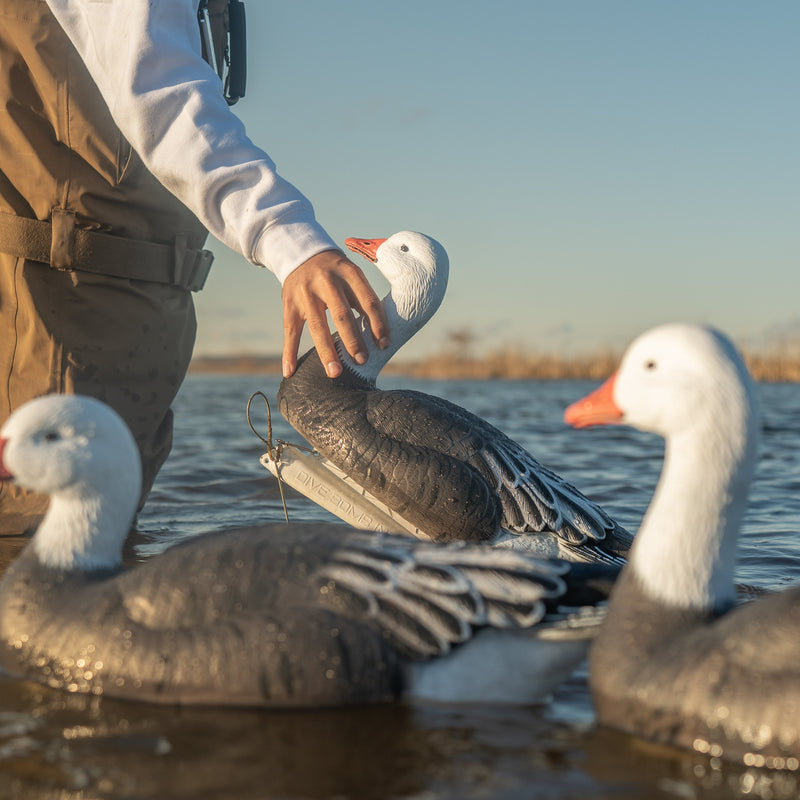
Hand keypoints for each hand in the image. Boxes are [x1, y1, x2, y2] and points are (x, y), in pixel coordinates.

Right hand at [281, 250, 389, 377]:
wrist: (301, 252)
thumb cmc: (336, 272)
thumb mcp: (352, 275)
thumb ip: (364, 299)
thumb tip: (380, 335)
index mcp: (349, 274)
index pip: (367, 301)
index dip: (377, 324)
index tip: (384, 345)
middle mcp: (327, 282)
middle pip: (341, 314)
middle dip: (353, 340)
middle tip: (361, 361)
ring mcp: (306, 293)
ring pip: (317, 326)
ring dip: (326, 351)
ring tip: (335, 372)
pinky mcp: (289, 303)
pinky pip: (290, 331)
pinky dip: (289, 352)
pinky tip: (290, 371)